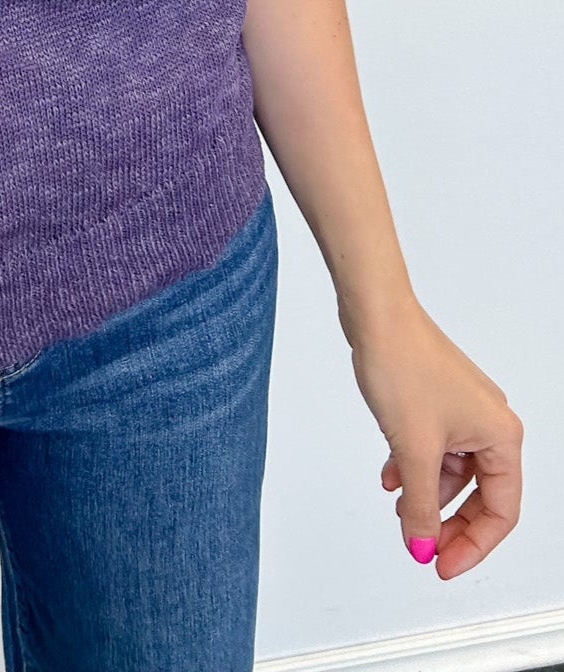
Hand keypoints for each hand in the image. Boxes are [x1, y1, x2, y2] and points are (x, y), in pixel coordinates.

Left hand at [346, 296, 522, 577]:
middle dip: (451, 525)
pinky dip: (415, 467)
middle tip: (425, 548)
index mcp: (501, 436)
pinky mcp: (437, 400)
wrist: (376, 314)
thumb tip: (422, 543)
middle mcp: (489, 423)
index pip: (501, 511)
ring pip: (454, 472)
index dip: (473, 545)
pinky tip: (390, 477)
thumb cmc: (403, 365)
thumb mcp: (414, 450)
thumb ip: (420, 505)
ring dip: (428, 495)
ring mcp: (463, 410)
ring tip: (402, 511)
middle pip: (481, 495)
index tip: (443, 564)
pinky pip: (434, 448)